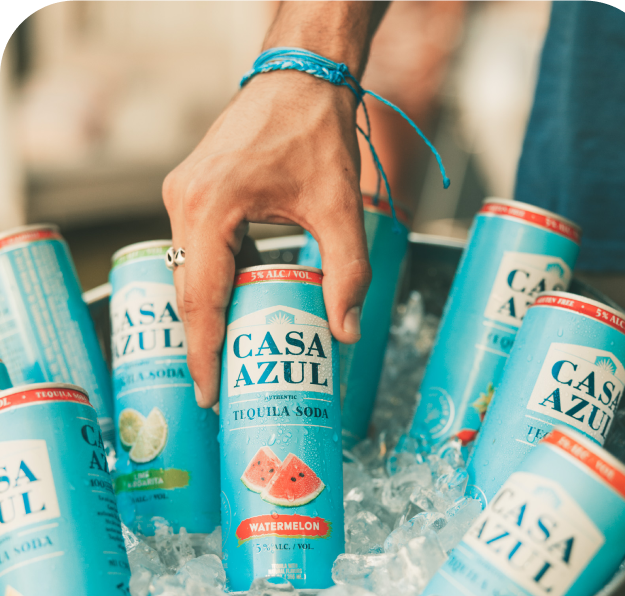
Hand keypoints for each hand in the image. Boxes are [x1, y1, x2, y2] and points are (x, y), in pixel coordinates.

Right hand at [163, 71, 370, 407]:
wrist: (301, 77)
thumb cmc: (316, 133)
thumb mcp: (339, 208)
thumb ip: (347, 273)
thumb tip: (346, 331)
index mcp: (210, 209)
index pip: (200, 300)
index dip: (203, 353)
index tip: (207, 394)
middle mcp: (183, 202)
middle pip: (187, 291)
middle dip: (201, 342)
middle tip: (216, 388)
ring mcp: (183, 194)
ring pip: (187, 272)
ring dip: (205, 314)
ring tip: (224, 358)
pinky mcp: (193, 191)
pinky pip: (195, 250)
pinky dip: (212, 282)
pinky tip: (233, 306)